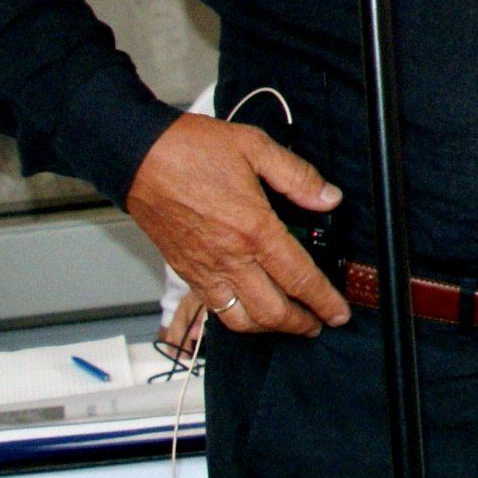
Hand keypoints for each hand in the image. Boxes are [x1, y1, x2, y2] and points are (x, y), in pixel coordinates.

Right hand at [125, 114, 350, 337]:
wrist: (138, 157)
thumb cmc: (191, 150)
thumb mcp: (257, 148)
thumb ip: (298, 176)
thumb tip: (329, 198)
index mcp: (254, 228)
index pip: (299, 277)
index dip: (324, 300)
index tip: (339, 312)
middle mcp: (229, 257)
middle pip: (272, 310)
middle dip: (301, 324)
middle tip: (320, 323)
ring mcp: (204, 268)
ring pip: (241, 319)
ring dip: (269, 328)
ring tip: (289, 323)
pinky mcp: (185, 271)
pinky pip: (214, 309)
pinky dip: (237, 319)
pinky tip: (250, 311)